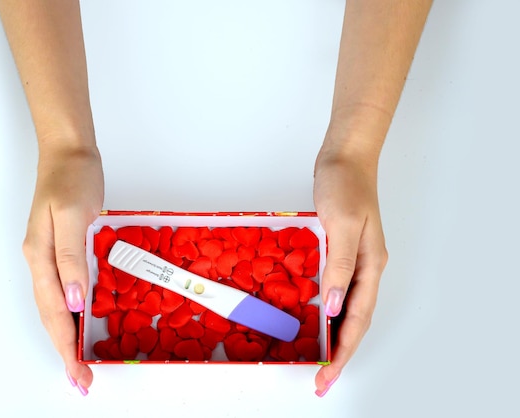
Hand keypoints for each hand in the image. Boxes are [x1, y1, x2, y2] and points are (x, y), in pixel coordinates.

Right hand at [22, 144, 103, 395]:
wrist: (69, 151)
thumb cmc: (73, 178)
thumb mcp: (74, 215)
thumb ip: (71, 259)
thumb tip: (73, 302)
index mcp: (41, 257)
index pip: (54, 312)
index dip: (65, 347)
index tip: (79, 374)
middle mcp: (40, 260)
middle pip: (51, 315)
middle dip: (64, 350)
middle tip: (81, 380)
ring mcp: (48, 254)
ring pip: (55, 305)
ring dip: (66, 335)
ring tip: (78, 361)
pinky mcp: (61, 248)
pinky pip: (63, 288)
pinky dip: (70, 312)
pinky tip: (79, 320)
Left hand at [312, 142, 387, 396]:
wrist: (345, 157)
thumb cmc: (345, 185)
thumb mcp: (342, 224)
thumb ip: (340, 266)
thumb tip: (334, 307)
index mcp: (370, 265)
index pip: (357, 318)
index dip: (344, 350)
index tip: (328, 375)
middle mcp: (366, 268)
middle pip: (355, 320)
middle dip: (340, 352)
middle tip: (322, 378)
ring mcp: (354, 260)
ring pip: (346, 308)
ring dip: (334, 335)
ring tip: (319, 358)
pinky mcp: (341, 252)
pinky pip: (336, 290)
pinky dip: (326, 310)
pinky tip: (314, 317)